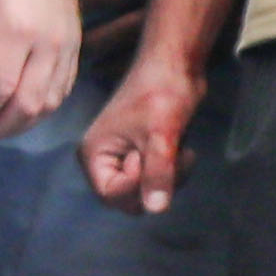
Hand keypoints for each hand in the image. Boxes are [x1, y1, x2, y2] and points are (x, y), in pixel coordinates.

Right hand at [82, 44, 204, 214]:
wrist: (176, 65)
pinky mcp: (142, 155)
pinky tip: (181, 150)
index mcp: (94, 154)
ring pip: (146, 192)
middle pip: (128, 198)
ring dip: (170, 178)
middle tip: (174, 157)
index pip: (111, 194)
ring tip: (181, 151)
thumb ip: (157, 172)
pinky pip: (156, 181)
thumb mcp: (161, 135)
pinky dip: (173, 173)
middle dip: (156, 184)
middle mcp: (103, 161)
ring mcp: (122, 158)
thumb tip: (156, 210)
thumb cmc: (161, 93)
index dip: (137, 185)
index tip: (154, 156)